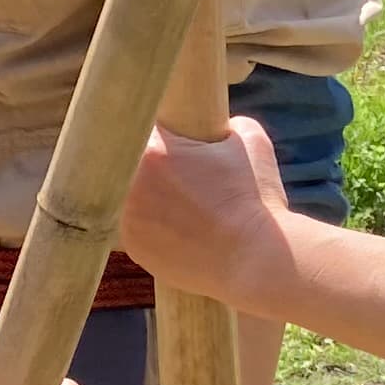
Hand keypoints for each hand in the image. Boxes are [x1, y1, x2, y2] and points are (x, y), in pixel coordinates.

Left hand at [123, 118, 294, 307]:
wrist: (257, 259)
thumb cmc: (256, 198)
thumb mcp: (250, 141)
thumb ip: (227, 125)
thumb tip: (221, 126)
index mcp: (153, 151)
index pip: (142, 124)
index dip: (162, 131)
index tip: (176, 137)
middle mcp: (130, 185)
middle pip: (129, 161)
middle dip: (152, 163)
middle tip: (180, 170)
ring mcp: (127, 219)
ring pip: (128, 194)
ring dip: (149, 194)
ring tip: (183, 201)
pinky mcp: (132, 247)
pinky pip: (135, 225)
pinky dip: (152, 224)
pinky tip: (179, 226)